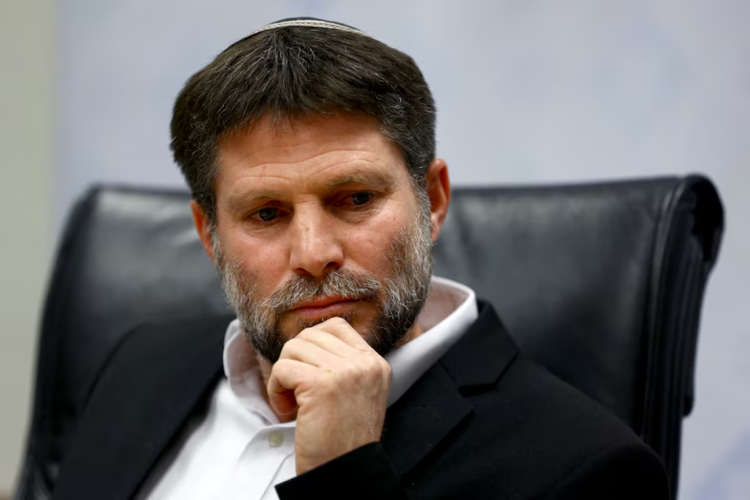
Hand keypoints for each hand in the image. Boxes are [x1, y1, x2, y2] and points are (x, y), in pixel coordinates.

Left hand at [266, 317, 391, 474]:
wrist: (345, 472)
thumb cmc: (343, 439)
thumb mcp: (357, 393)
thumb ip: (344, 364)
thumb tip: (308, 340)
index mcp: (375, 363)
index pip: (337, 326)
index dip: (313, 345)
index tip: (309, 375)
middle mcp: (364, 363)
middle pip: (310, 335)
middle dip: (295, 361)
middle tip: (298, 392)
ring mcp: (344, 371)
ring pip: (293, 348)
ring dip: (283, 376)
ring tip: (294, 404)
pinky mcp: (320, 384)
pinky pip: (282, 368)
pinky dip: (275, 390)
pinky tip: (288, 411)